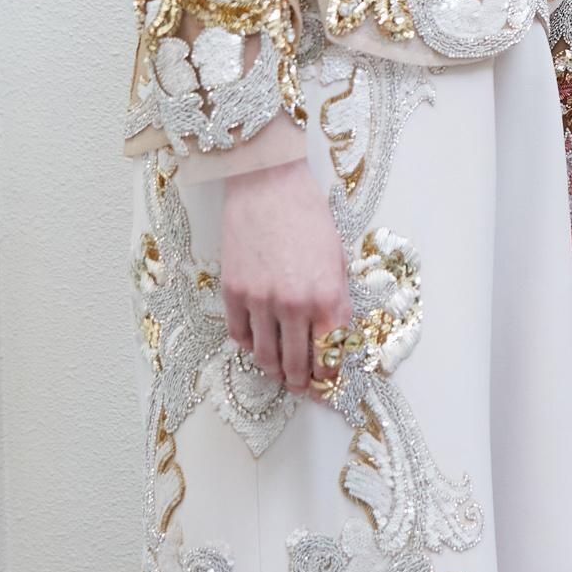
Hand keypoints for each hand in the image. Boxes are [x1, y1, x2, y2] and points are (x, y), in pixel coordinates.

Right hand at [221, 158, 350, 395]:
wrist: (268, 185)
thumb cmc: (308, 216)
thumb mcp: (337, 258)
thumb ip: (337, 300)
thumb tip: (334, 337)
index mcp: (327, 296)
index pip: (330, 355)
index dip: (329, 375)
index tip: (327, 383)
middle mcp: (294, 304)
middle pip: (297, 363)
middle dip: (301, 382)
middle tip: (302, 387)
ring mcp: (260, 300)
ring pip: (265, 356)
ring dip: (274, 370)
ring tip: (280, 373)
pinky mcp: (233, 292)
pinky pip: (239, 335)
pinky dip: (248, 346)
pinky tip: (257, 345)